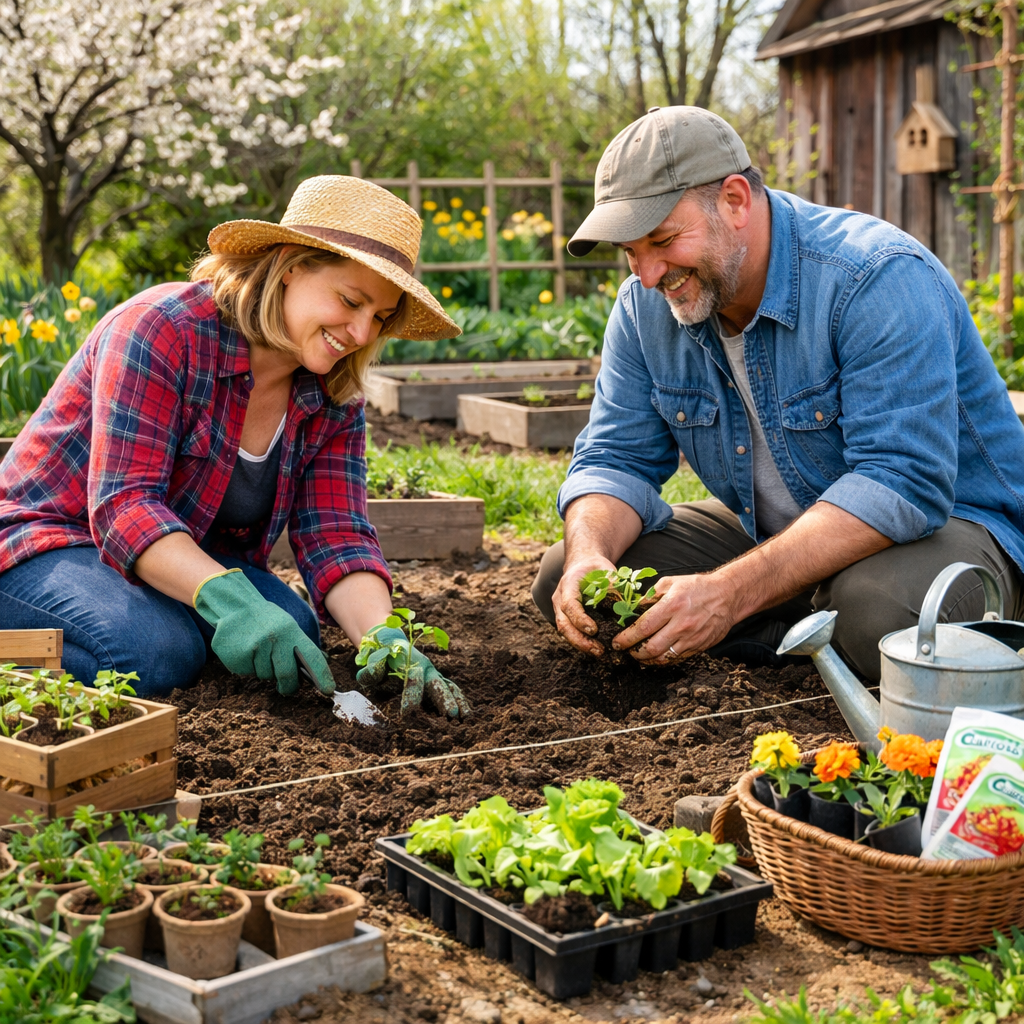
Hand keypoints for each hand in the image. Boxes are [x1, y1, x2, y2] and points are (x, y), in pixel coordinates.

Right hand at [193, 570, 334, 695]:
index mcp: (291, 631)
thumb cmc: (268, 622)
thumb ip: (301, 646)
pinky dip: (248, 667)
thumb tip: (321, 664)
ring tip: (259, 652)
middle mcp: (274, 638)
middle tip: (287, 688)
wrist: (236, 607)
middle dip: (289, 686)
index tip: (328, 690)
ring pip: (265, 675)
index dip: (321, 675)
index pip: (311, 656)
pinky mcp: (236, 656)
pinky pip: (247, 673)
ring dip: (264, 670)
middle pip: (287, 675)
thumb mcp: (288, 627)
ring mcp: (253, 647)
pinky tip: (245, 651)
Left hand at [355, 626, 469, 718]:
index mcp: (409, 663)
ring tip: (465, 718)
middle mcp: (425, 668)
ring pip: (448, 687)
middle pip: (436, 684)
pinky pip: (450, 689)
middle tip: (452, 715)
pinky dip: (459, 700)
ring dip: (457, 701)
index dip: (411, 696)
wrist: (390, 641)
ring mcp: (433, 674)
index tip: (407, 714)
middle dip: (444, 700)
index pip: (412, 681)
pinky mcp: (436, 680)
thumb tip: (371, 674)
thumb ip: (371, 669)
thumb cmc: (380, 655)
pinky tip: (466, 715)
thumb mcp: (372, 660)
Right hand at [551, 555, 617, 656]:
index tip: (594, 630)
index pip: (569, 605)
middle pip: (563, 623)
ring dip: (580, 644)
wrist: (582, 565)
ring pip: (564, 630)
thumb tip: (626, 604)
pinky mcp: (565, 616)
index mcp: (568, 584)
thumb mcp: (605, 570)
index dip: (580, 619)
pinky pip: (570, 631)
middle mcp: (560, 597)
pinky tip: (595, 648)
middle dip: (579, 639)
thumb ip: (613, 585)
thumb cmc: (595, 568)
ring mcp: (560, 608)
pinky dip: (581, 641)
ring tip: (599, 652)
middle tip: (598, 649)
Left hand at [613, 572, 736, 664]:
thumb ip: (650, 596)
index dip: (627, 638)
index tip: (617, 642)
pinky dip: (664, 660)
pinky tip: (656, 656)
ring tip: (639, 656)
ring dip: (648, 659)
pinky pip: (677, 658)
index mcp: (672, 605)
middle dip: (634, 652)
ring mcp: (692, 638)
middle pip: (651, 647)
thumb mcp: (670, 582)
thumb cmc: (697, 587)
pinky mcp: (699, 646)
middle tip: (626, 651)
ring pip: (664, 657)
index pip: (643, 627)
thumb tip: (632, 608)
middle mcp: (682, 624)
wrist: (727, 595)